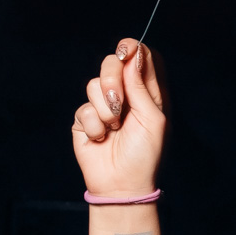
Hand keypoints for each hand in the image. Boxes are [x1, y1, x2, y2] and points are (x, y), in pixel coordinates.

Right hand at [71, 38, 166, 196]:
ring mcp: (104, 105)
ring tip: (114, 128)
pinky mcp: (85, 119)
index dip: (133, 49)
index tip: (126, 50)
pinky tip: (102, 138)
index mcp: (148, 93)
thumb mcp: (152, 119)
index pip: (141, 58)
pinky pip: (83, 108)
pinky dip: (94, 125)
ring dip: (105, 109)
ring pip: (94, 84)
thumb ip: (141, 85)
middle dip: (112, 79)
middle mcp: (126, 95)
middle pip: (112, 63)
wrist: (122, 185)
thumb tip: (134, 51)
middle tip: (118, 103)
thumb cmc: (145, 155)